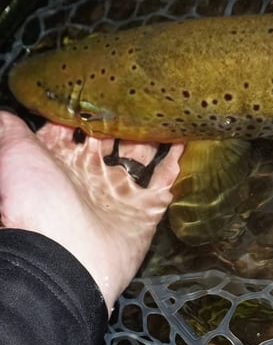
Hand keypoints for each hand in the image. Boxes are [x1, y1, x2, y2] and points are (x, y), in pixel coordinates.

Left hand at [0, 111, 181, 313]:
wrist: (69, 257)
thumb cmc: (38, 206)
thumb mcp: (15, 154)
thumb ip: (11, 130)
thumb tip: (4, 116)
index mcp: (63, 164)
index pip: (75, 130)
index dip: (84, 110)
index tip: (97, 88)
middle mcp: (93, 177)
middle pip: (111, 141)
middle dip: (121, 120)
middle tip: (134, 97)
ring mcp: (122, 193)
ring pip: (140, 156)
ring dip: (149, 137)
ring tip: (160, 112)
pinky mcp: (148, 208)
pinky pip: (166, 179)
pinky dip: (176, 161)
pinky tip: (182, 141)